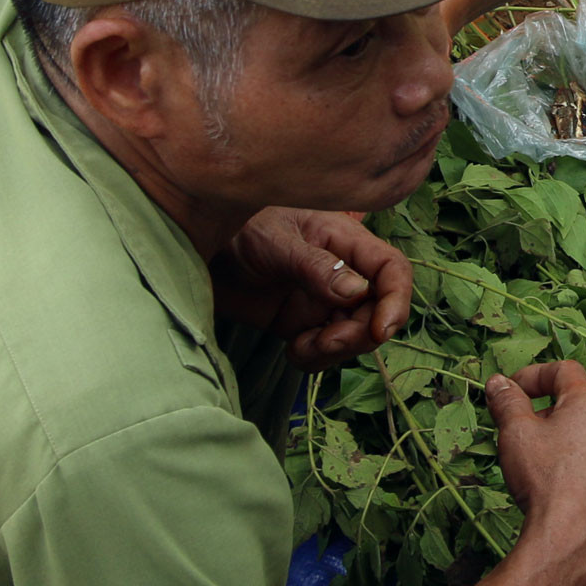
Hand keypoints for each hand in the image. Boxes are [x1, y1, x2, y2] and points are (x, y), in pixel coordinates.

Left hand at [221, 208, 410, 369]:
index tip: (380, 330)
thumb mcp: (276, 242)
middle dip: (358, 335)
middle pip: (376, 312)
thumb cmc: (236, 228)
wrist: (189, 244)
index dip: (396, 301)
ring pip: (353, 336)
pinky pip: (323, 350)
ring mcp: (320, 299)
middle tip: (324, 342)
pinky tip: (292, 350)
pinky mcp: (298, 322)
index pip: (391, 271)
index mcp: (344, 242)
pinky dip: (315, 358)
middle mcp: (340, 272)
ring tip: (302, 346)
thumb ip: (316, 266)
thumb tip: (357, 293)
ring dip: (335, 351)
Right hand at [488, 362, 585, 569]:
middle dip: (550, 411)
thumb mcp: (515, 434)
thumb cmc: (543, 481)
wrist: (569, 541)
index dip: (534, 375)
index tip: (512, 391)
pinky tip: (566, 487)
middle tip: (523, 430)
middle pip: (582, 405)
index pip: (564, 371)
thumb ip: (507, 401)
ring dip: (570, 440)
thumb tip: (499, 382)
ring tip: (543, 462)